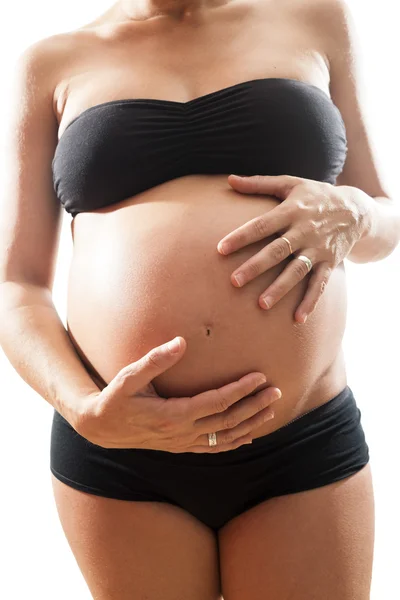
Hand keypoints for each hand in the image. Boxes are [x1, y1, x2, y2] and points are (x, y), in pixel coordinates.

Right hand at [76, 336, 281, 452]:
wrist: (101, 428)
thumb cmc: (115, 398)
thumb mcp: (129, 377)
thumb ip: (155, 360)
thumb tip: (181, 342)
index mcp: (173, 415)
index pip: (216, 402)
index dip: (240, 390)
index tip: (259, 376)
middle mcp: (182, 433)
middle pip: (228, 421)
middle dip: (254, 405)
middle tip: (277, 390)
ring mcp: (183, 444)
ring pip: (225, 437)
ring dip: (250, 424)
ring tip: (271, 409)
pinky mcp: (181, 447)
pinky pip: (214, 448)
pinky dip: (234, 442)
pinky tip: (249, 436)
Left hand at [217, 174, 369, 322]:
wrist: (356, 209)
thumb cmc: (316, 196)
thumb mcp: (291, 184)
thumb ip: (259, 184)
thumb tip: (229, 179)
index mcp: (291, 211)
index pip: (262, 225)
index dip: (241, 237)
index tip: (220, 249)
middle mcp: (304, 231)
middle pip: (277, 250)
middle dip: (256, 266)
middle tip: (234, 282)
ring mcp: (318, 249)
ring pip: (297, 270)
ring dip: (280, 288)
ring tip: (262, 304)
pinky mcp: (330, 263)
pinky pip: (320, 284)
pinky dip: (310, 301)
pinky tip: (298, 319)